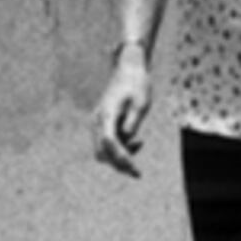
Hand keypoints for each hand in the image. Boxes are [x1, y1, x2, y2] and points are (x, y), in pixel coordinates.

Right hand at [92, 55, 151, 176]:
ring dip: (119, 157)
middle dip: (118, 164)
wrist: (129, 68)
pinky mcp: (102, 123)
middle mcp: (98, 120)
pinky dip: (120, 148)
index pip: (109, 142)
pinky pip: (107, 143)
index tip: (134, 168)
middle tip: (137, 172)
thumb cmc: (137, 84)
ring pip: (103, 151)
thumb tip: (127, 138)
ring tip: (139, 148)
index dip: (121, 157)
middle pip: (102, 152)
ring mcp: (98, 122)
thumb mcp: (142, 103)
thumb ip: (133, 121)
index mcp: (107, 113)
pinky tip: (137, 143)